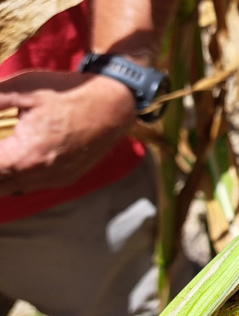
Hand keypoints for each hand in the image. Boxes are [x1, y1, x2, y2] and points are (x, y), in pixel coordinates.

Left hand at [0, 71, 135, 194]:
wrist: (113, 105)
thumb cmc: (68, 93)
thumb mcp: (22, 90)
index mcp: (24, 155)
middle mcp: (40, 174)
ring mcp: (55, 178)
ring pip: (12, 189)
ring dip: (1, 176)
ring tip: (4, 155)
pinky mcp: (67, 177)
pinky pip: (33, 185)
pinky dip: (17, 178)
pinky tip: (14, 161)